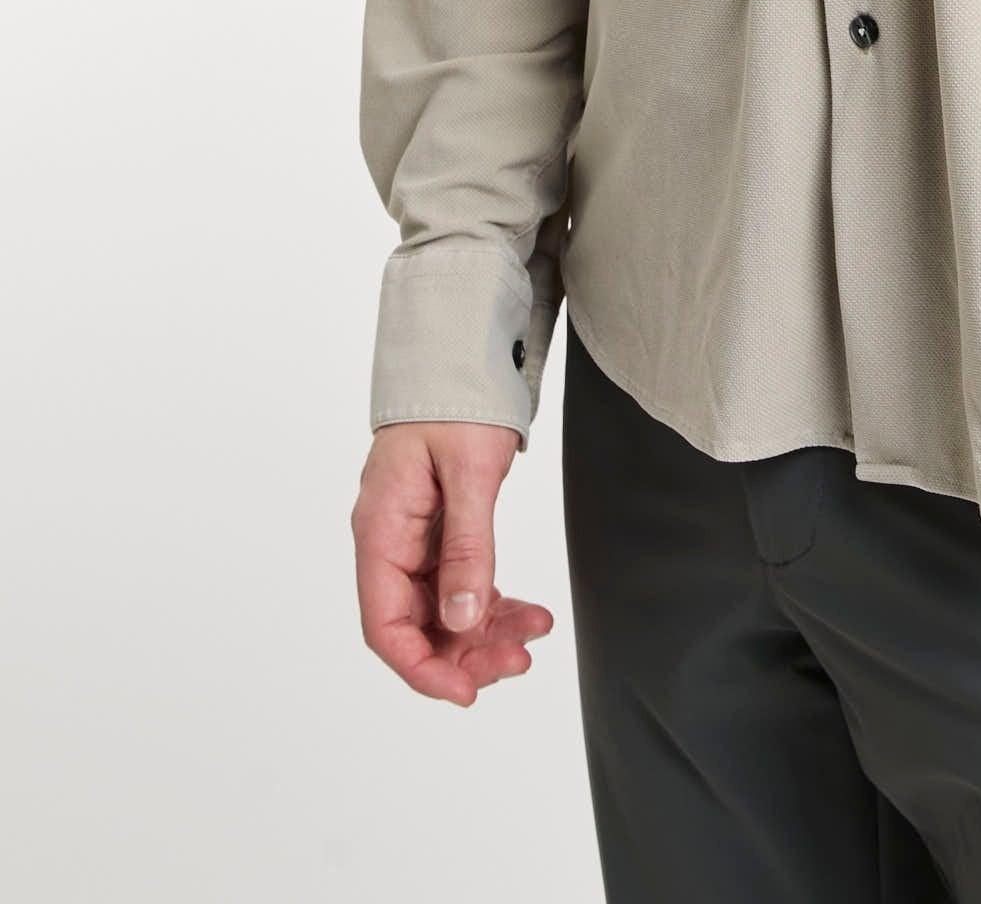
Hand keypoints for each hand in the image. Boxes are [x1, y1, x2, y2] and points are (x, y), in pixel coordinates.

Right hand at [352, 422, 553, 705]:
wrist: (462, 355)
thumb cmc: (456, 401)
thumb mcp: (468, 472)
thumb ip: (466, 547)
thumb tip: (462, 620)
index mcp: (380, 529)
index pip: (384, 624)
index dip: (421, 667)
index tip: (464, 692)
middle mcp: (389, 541)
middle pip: (416, 625)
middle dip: (465, 653)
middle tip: (518, 662)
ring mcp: (414, 539)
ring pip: (442, 610)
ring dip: (485, 633)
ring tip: (533, 636)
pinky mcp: (440, 531)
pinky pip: (460, 584)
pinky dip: (493, 603)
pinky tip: (528, 612)